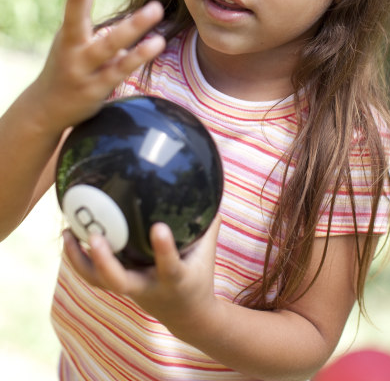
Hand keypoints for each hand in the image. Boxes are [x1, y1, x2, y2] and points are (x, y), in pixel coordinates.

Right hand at [33, 0, 165, 134]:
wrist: (46, 110)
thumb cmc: (68, 65)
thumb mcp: (73, 39)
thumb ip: (89, 16)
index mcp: (68, 32)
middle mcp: (72, 47)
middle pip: (77, 16)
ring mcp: (83, 69)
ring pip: (108, 45)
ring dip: (132, 27)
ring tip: (155, 9)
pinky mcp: (97, 88)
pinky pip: (121, 69)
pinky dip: (138, 55)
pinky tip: (156, 43)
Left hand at [63, 216, 221, 332]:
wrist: (188, 316)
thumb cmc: (199, 276)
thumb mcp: (208, 253)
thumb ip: (208, 223)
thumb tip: (210, 185)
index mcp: (175, 280)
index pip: (169, 266)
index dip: (164, 249)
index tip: (159, 227)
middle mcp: (147, 287)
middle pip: (119, 282)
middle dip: (105, 261)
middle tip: (94, 236)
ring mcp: (129, 289)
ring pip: (98, 281)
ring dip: (80, 260)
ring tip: (67, 232)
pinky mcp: (119, 286)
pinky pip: (93, 276)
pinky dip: (78, 258)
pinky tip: (69, 236)